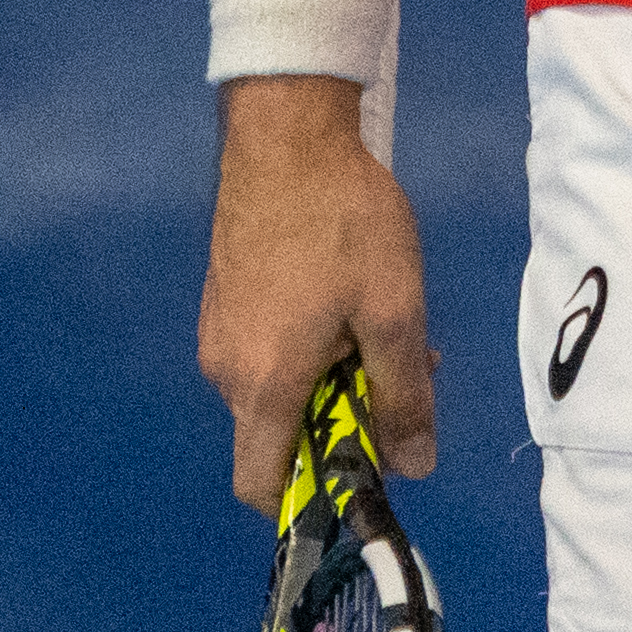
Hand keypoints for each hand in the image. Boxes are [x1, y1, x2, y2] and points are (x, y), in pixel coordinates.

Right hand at [198, 76, 439, 506]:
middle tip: (402, 372)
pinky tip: (348, 298)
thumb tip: (413, 467)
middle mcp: (225, 370)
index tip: (364, 468)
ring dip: (331, 378)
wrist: (286, 132)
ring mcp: (218, 331)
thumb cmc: (344, 223)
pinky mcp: (224, 299)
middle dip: (342, 421)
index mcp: (263, 385)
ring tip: (383, 323)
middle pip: (279, 435)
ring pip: (277, 389)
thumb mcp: (394, 311)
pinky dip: (309, 348)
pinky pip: (266, 352)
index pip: (261, 486)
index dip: (309, 498)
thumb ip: (404, 396)